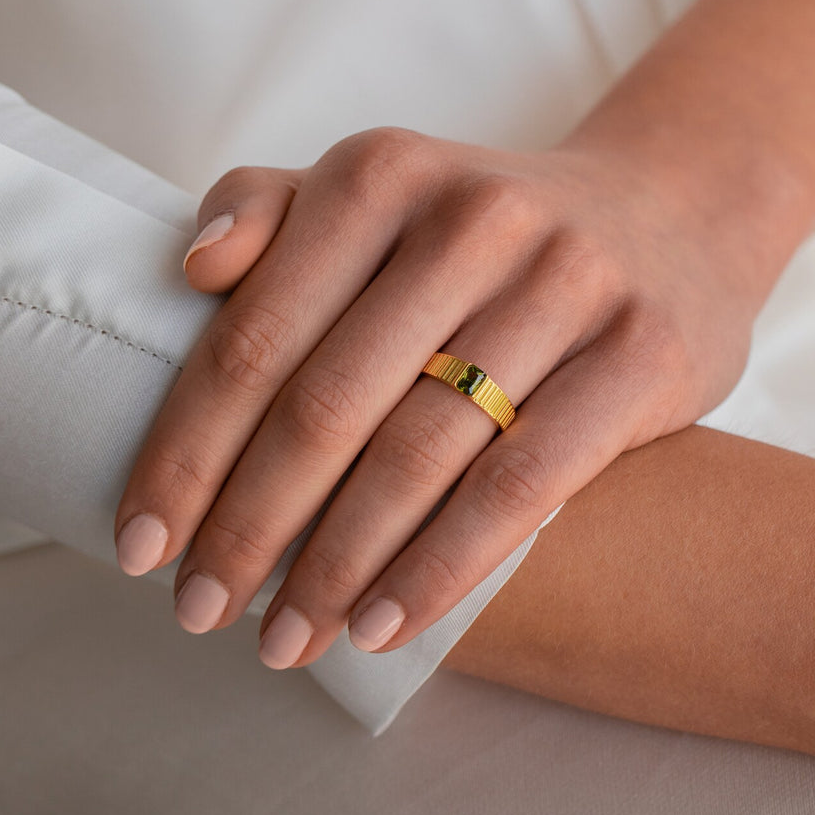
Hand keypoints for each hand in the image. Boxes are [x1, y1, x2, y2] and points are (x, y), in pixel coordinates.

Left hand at [113, 125, 766, 666]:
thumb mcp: (388, 192)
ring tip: (285, 640)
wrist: (673, 216)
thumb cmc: (494, 234)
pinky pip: (524, 484)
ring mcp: (567, 283)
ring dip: (335, 565)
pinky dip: (442, 567)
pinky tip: (382, 625)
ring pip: (420, 454)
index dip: (185, 452)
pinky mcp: (642, 352)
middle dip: (249, 526)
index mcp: (385, 175)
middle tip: (201, 610)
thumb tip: (194, 270)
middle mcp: (474, 218)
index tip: (141, 546)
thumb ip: (277, 213)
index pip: (253, 336)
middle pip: (327, 404)